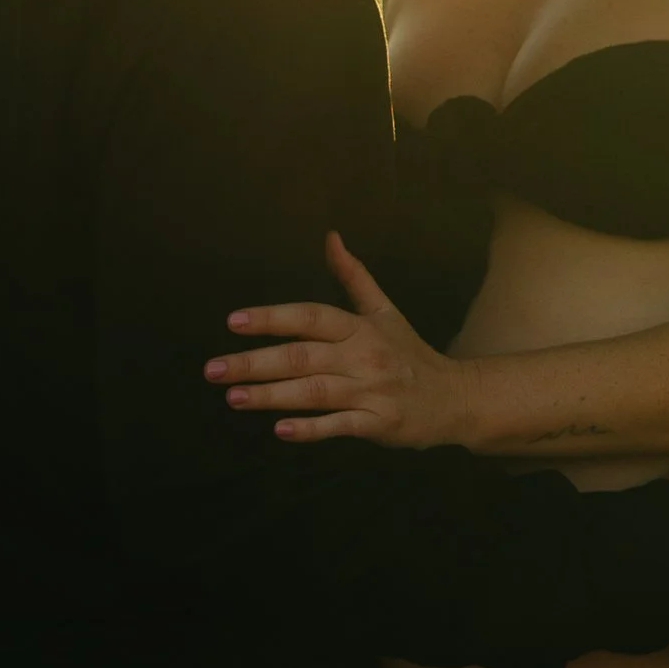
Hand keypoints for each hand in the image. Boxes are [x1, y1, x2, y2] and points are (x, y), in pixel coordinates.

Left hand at [205, 236, 467, 446]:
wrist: (454, 398)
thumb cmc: (409, 354)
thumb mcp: (384, 311)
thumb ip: (354, 276)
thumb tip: (330, 236)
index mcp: (361, 327)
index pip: (311, 316)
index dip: (273, 317)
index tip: (234, 322)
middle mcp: (364, 355)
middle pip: (304, 356)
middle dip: (256, 362)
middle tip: (213, 369)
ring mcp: (371, 391)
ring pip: (315, 392)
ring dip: (272, 395)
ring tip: (233, 397)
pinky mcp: (378, 424)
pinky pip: (340, 426)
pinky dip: (311, 429)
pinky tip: (280, 430)